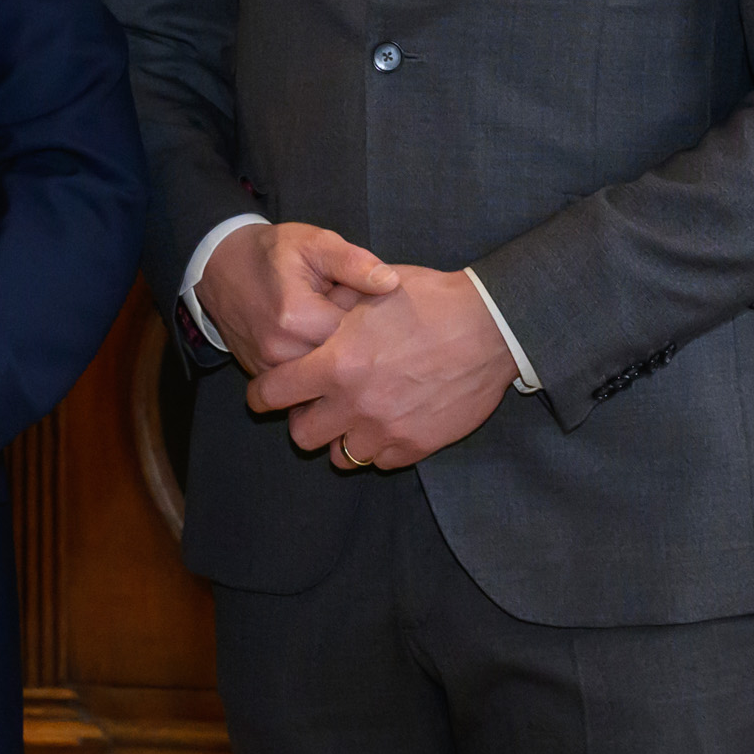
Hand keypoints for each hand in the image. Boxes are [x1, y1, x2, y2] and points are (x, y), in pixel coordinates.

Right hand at [198, 221, 398, 373]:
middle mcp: (280, 350)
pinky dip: (316, 367)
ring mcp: (269, 367)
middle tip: (358, 319)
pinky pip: (302, 382)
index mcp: (297, 317)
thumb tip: (390, 283)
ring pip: (323, 378)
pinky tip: (320, 344)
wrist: (221, 266)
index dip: (372, 320)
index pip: (357, 335)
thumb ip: (354, 263)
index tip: (369, 304)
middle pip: (342, 362)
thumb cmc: (273, 252)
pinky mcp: (262, 375)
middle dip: (356, 344)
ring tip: (339, 331)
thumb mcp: (315, 243)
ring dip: (337, 360)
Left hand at [255, 267, 511, 471]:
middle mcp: (356, 403)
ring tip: (353, 416)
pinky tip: (387, 422)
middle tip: (315, 405)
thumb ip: (333, 309)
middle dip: (302, 420)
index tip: (263, 394)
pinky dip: (377, 446)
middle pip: (302, 436)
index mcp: (338, 363)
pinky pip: (380, 461)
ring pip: (341, 457)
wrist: (491, 327)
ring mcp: (387, 430)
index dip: (261, 394)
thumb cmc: (431, 301)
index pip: (275, 393)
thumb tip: (310, 313)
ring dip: (340, 438)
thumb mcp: (373, 292)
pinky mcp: (416, 446)